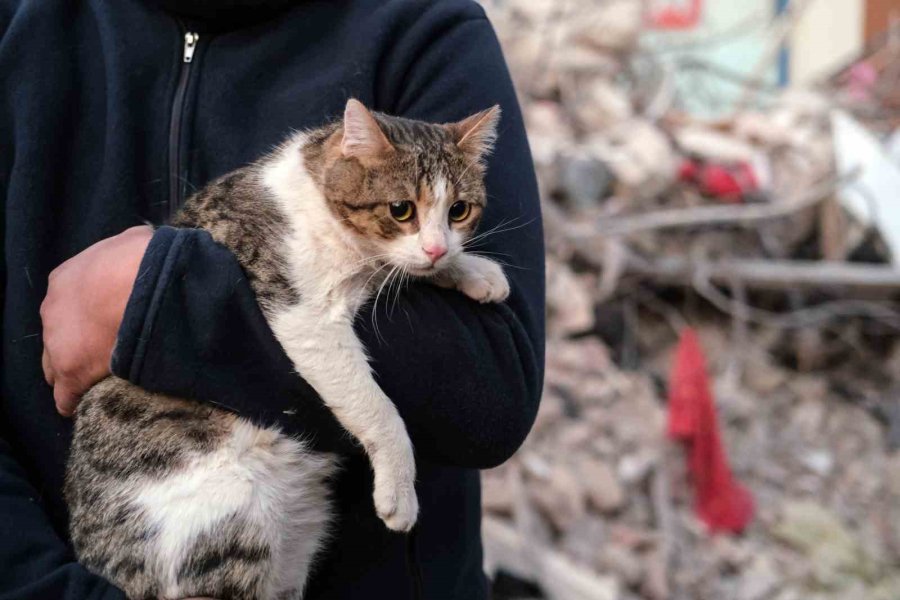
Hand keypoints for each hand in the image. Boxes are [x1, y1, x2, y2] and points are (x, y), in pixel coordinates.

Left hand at [41, 226, 152, 415]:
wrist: (143, 282)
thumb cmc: (142, 258)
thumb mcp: (133, 242)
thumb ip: (127, 251)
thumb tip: (140, 247)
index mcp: (64, 280)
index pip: (65, 309)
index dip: (85, 320)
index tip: (106, 325)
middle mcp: (52, 312)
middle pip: (54, 339)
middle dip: (74, 346)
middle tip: (103, 352)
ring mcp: (57, 344)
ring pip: (55, 368)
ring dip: (75, 373)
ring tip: (99, 380)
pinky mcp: (71, 372)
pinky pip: (66, 397)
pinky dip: (76, 400)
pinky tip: (87, 405)